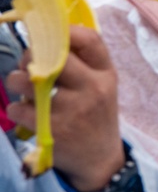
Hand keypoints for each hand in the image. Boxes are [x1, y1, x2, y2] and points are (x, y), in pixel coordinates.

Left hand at [7, 26, 123, 191]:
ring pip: (28, 81)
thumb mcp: (102, 86)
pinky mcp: (54, 130)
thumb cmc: (95, 116)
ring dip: (17, 82)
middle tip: (27, 64)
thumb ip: (84, 63)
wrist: (100, 160)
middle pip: (54, 56)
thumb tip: (47, 38)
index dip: (64, 32)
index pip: (89, 40)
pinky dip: (17, 109)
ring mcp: (74, 110)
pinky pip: (19, 109)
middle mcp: (93, 89)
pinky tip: (27, 114)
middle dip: (31, 55)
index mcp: (106, 74)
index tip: (48, 36)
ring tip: (25, 90)